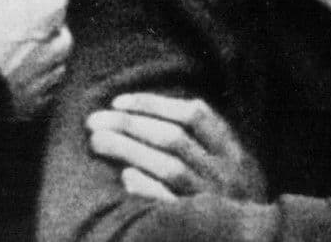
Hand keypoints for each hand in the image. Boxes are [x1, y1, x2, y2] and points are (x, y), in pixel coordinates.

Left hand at [86, 93, 264, 201]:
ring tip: (97, 142)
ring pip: (169, 167)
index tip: (117, 102)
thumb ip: (205, 142)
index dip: (154, 104)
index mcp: (235, 153)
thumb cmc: (231, 203)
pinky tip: (125, 177)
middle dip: (130, 124)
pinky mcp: (200, 227)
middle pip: (174, 138)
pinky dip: (149, 187)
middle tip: (94, 121)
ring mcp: (214, 201)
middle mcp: (228, 174)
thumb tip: (146, 114)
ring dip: (129, 149)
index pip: (195, 114)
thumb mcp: (231, 169)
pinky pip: (171, 203)